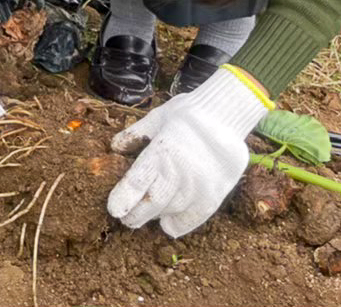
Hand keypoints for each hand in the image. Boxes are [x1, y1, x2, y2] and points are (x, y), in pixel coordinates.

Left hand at [107, 67, 268, 236]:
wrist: (227, 116)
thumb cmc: (188, 113)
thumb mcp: (157, 117)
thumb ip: (136, 134)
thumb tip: (114, 147)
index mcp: (162, 151)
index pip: (138, 181)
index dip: (124, 198)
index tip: (113, 210)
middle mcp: (180, 172)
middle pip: (153, 202)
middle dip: (136, 213)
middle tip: (125, 218)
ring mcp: (200, 185)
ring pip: (172, 210)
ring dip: (156, 216)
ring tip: (144, 217)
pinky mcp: (216, 193)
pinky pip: (196, 216)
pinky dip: (181, 224)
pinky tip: (168, 226)